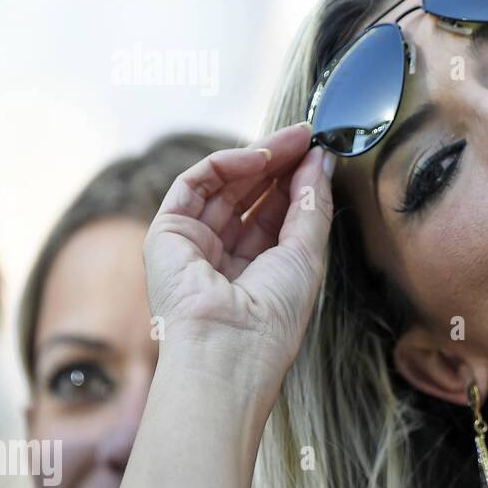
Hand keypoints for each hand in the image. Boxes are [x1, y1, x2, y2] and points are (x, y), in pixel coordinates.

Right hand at [144, 122, 334, 389]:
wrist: (230, 351)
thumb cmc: (273, 318)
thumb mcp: (307, 255)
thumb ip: (312, 205)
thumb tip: (322, 162)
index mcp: (257, 270)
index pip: (275, 213)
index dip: (297, 180)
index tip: (321, 152)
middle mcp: (223, 256)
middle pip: (251, 195)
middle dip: (281, 163)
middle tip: (308, 136)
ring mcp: (193, 244)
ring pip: (225, 185)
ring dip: (261, 156)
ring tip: (294, 139)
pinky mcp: (166, 233)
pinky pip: (196, 184)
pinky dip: (228, 163)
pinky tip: (261, 155)